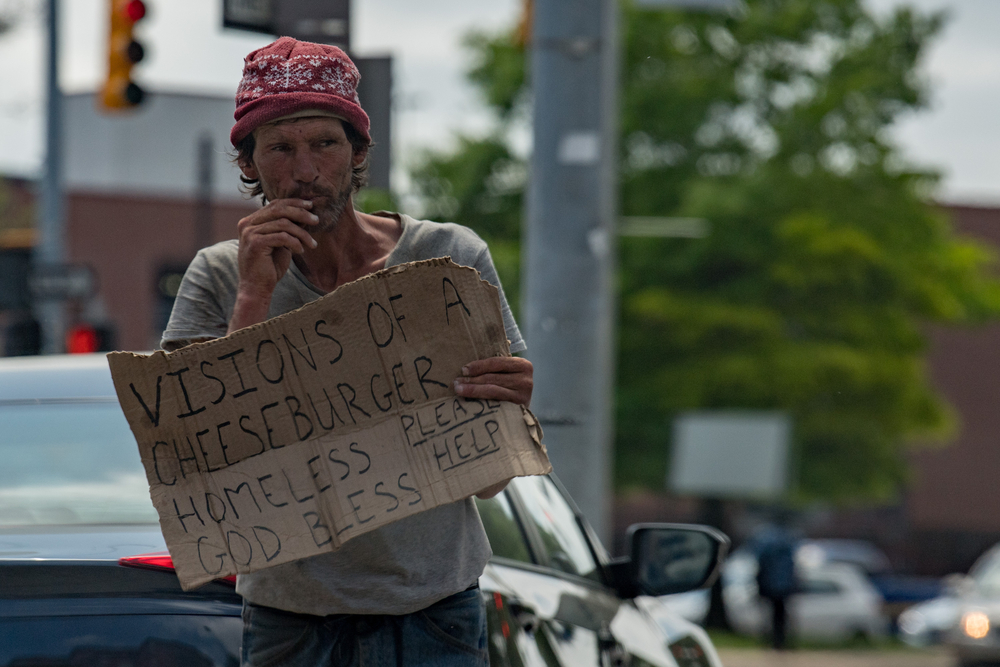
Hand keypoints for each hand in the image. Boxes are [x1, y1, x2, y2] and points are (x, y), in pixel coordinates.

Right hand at [229, 199, 318, 331]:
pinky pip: (282, 237)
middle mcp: (247, 224)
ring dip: (302, 233)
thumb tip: (306, 214)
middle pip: (279, 210)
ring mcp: (249, 233)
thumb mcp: (281, 243)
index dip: (294, 203)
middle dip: (301, 213)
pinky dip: (295, 243)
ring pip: (283, 224)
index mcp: (251, 221)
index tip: (310, 206)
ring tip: (312, 243)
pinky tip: (300, 251)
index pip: (274, 205)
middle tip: (316, 220)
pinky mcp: (255, 243)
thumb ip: (288, 228)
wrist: (257, 288)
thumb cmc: (269, 267)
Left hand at [454, 356, 532, 407]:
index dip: (478, 366)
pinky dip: (480, 400)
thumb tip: (470, 360)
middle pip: (492, 377)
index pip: (496, 363)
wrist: (521, 413)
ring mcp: (523, 395)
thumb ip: (497, 367)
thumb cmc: (510, 389)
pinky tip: (469, 400)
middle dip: (472, 379)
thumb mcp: (508, 374)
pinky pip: (495, 402)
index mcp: (523, 365)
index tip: (463, 370)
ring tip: (458, 389)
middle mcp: (526, 380)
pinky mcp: (518, 408)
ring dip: (472, 389)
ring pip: (492, 389)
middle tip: (456, 382)